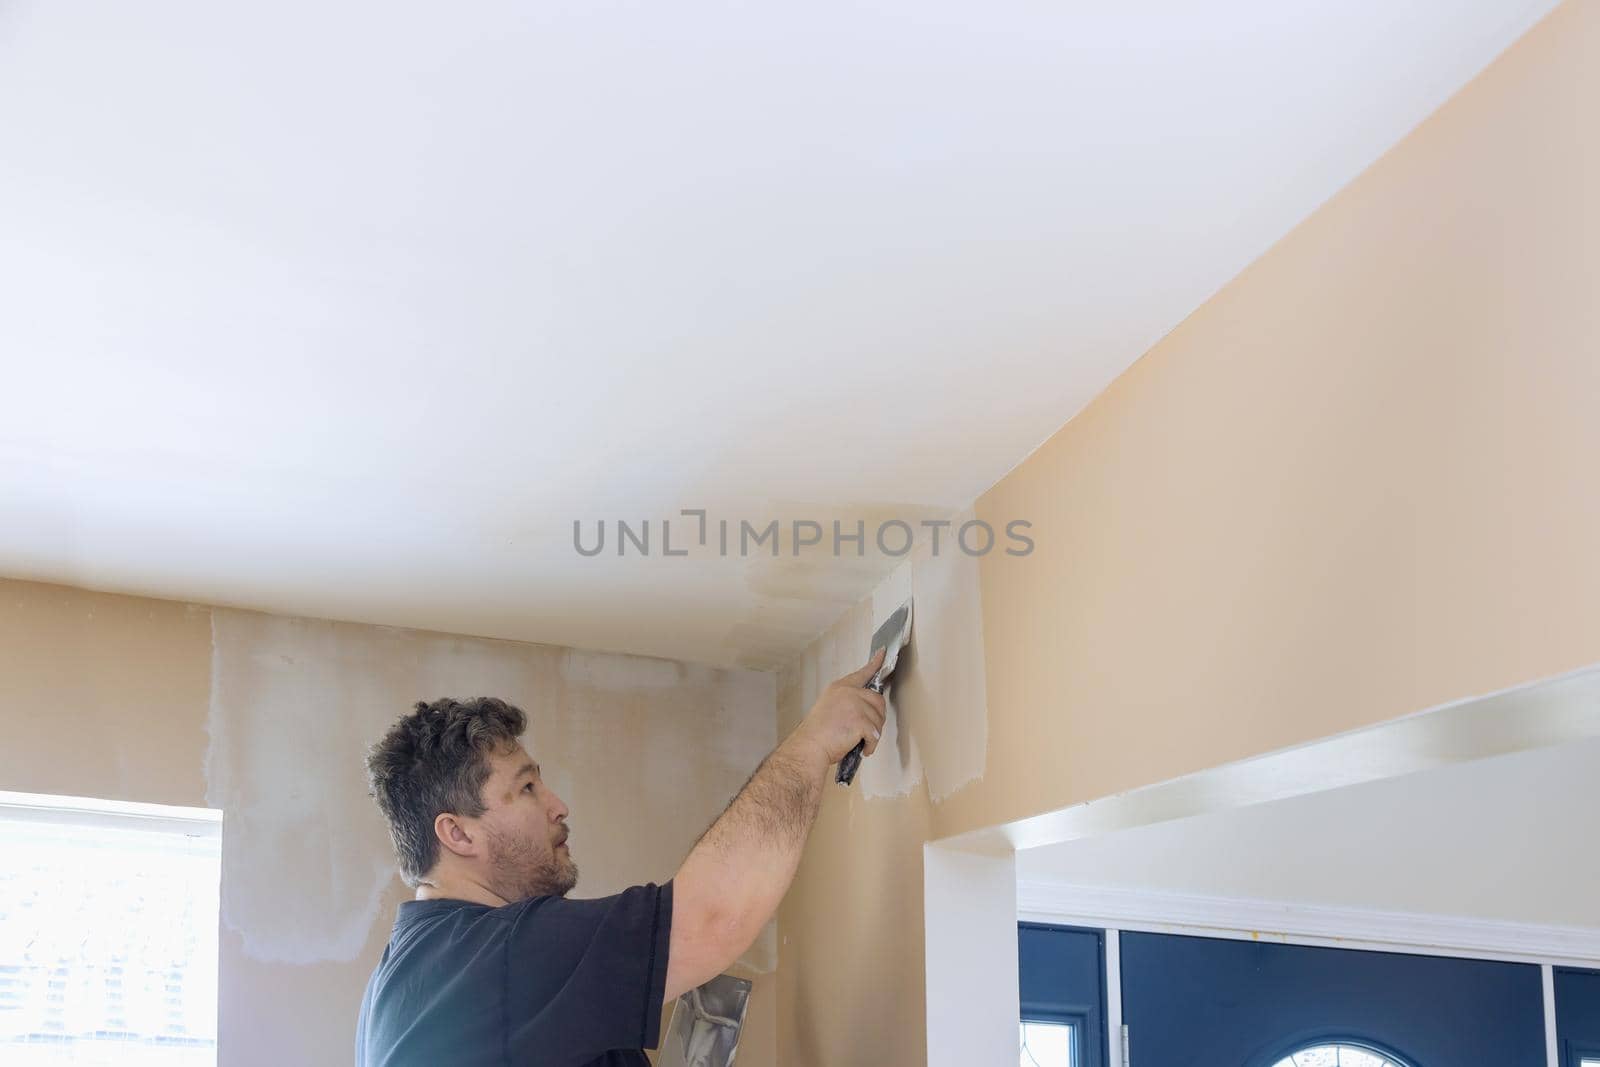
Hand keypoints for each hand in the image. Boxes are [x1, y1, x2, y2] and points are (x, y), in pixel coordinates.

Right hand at [791, 648, 888, 765]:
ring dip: (873, 734)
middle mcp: (849, 692)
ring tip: (859, 741)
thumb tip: (865, 710)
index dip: (874, 664)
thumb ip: (847, 702)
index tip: (882, 653)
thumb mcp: (830, 708)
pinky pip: (875, 734)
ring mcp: (855, 704)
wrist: (810, 746)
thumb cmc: (817, 734)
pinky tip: (863, 748)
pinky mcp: (861, 720)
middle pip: (878, 700)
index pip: (862, 673)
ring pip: (879, 719)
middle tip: (868, 730)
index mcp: (840, 688)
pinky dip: (871, 745)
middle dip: (877, 717)